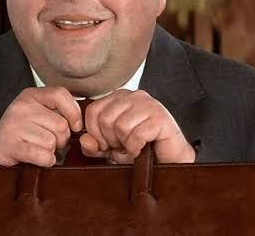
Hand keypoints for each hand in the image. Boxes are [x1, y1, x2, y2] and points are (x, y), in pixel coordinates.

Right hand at [0, 86, 82, 166]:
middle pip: (61, 125)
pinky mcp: (10, 145)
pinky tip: (36, 159)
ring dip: (50, 151)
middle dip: (61, 140)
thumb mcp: (40, 115)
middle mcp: (21, 106)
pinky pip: (42, 155)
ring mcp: (13, 125)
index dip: (74, 113)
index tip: (75, 126)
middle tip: (47, 143)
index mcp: (31, 95)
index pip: (61, 94)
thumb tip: (84, 125)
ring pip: (52, 142)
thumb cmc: (24, 134)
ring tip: (36, 149)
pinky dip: (45, 161)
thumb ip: (60, 113)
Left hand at [79, 89, 194, 163]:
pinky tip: (142, 150)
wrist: (170, 158)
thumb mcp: (111, 148)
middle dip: (111, 140)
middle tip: (123, 147)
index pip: (93, 110)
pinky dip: (136, 149)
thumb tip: (84, 140)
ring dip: (125, 145)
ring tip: (134, 147)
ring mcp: (149, 104)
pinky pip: (136, 135)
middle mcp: (134, 95)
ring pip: (120, 126)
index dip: (95, 133)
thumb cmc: (140, 149)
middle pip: (105, 118)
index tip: (107, 144)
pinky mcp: (161, 118)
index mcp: (119, 97)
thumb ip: (94, 145)